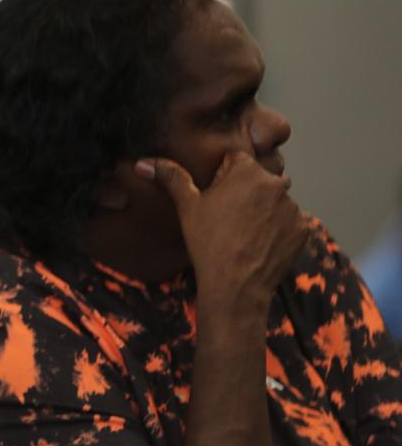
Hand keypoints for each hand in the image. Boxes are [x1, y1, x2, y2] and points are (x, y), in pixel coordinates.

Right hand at [137, 151, 308, 309]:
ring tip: (245, 232)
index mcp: (247, 171)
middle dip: (247, 191)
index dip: (223, 177)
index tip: (216, 197)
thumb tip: (142, 163)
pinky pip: (289, 221)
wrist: (236, 286)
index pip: (236, 160)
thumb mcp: (187, 207)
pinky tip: (260, 243)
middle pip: (258, 178)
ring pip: (275, 199)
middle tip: (229, 216)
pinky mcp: (303, 229)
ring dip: (264, 209)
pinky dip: (278, 229)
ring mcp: (293, 208)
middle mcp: (276, 183)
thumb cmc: (208, 242)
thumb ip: (171, 177)